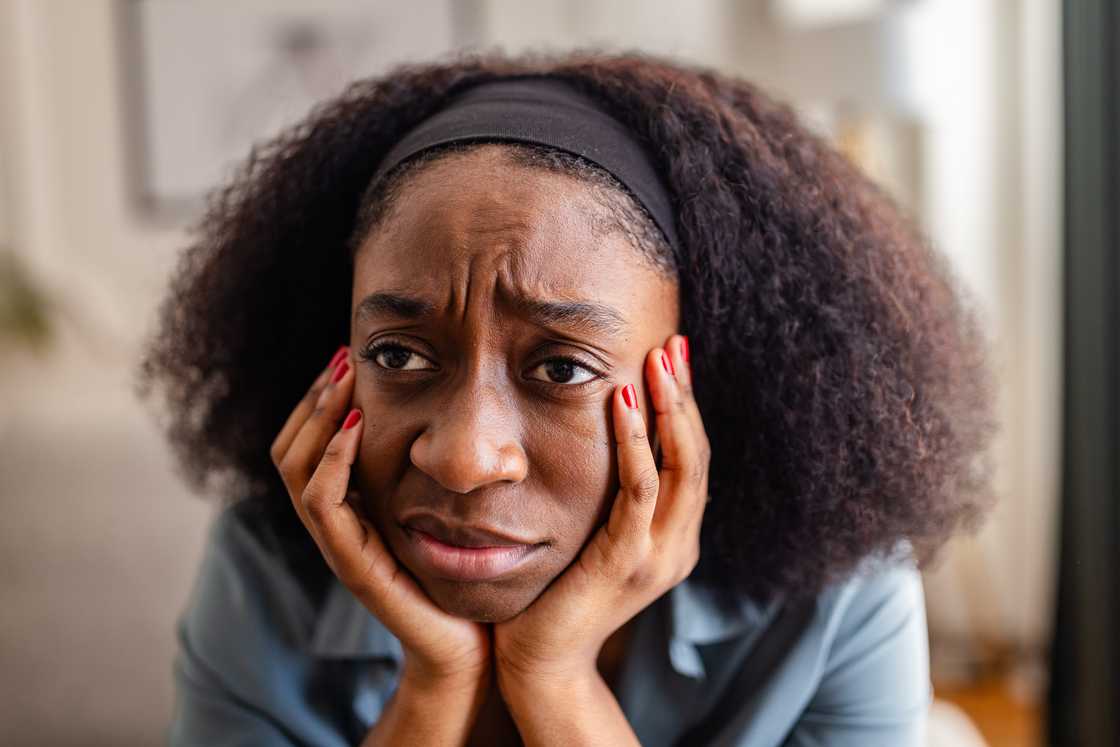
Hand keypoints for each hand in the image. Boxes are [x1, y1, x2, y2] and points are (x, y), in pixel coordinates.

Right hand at [270, 346, 490, 688]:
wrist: (473, 648)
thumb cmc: (463, 576)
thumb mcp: (441, 509)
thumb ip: (426, 470)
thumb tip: (441, 413)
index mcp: (350, 511)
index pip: (306, 446)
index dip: (318, 402)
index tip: (347, 359)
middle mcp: (335, 527)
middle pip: (290, 451)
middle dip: (313, 398)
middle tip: (342, 356)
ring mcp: (340, 547)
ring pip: (296, 471)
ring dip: (317, 418)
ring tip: (343, 380)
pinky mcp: (354, 566)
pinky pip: (324, 505)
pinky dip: (332, 461)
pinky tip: (354, 428)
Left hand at [493, 334, 710, 686]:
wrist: (541, 661)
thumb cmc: (556, 591)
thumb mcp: (593, 534)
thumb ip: (608, 495)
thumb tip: (601, 436)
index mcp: (674, 536)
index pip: (691, 458)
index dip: (686, 405)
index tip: (675, 355)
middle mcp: (678, 544)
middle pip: (696, 454)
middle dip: (686, 394)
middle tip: (676, 342)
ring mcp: (659, 555)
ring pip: (680, 467)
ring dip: (670, 407)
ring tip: (658, 359)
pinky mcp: (627, 562)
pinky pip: (639, 491)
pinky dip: (636, 442)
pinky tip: (624, 402)